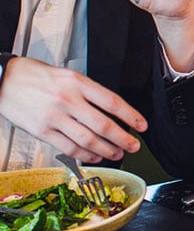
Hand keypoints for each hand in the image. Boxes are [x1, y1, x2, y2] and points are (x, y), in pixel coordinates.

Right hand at [0, 56, 146, 162]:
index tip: (142, 125)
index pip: (112, 102)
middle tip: (134, 146)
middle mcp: (68, 100)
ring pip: (88, 139)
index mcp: (78, 82)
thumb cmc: (36, 75)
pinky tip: (94, 156)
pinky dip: (84, 154)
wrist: (4, 80)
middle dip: (123, 138)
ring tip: (117, 153)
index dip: (131, 116)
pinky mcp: (42, 131)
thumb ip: (86, 91)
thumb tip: (108, 109)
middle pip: (103, 124)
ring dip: (106, 149)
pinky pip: (68, 147)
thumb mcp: (67, 75)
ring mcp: (55, 117)